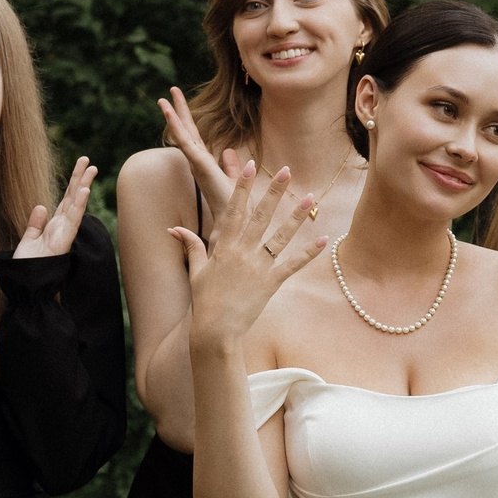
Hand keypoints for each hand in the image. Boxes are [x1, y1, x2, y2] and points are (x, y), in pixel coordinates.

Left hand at [15, 156, 96, 259]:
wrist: (24, 285)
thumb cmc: (27, 266)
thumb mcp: (28, 240)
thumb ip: (34, 223)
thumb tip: (41, 206)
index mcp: (54, 226)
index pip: (66, 200)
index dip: (73, 183)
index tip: (80, 167)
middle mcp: (62, 227)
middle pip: (73, 198)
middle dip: (80, 178)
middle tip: (88, 160)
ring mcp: (64, 233)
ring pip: (76, 205)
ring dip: (83, 186)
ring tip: (91, 168)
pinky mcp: (63, 240)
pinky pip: (72, 219)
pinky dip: (78, 204)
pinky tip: (84, 190)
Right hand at [160, 87, 245, 219]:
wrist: (236, 220)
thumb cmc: (234, 205)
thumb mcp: (233, 179)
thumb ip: (230, 166)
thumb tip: (229, 152)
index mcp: (204, 163)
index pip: (193, 136)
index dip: (186, 120)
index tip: (179, 104)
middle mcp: (197, 161)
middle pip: (186, 130)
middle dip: (178, 110)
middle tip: (170, 91)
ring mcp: (196, 162)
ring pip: (182, 134)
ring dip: (173, 115)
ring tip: (164, 97)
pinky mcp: (199, 163)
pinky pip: (185, 141)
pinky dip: (176, 126)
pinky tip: (170, 112)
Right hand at [170, 161, 325, 350]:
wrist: (216, 331)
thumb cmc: (204, 301)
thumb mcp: (195, 271)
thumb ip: (191, 246)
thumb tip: (174, 229)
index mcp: (223, 246)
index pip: (234, 209)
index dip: (243, 186)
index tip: (251, 166)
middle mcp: (242, 252)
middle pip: (261, 215)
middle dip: (274, 191)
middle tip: (286, 170)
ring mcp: (258, 267)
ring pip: (281, 236)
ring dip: (296, 216)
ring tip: (310, 197)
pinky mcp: (271, 283)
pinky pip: (293, 265)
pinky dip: (308, 253)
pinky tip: (323, 240)